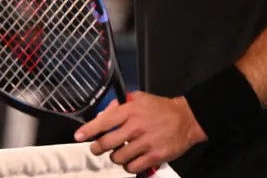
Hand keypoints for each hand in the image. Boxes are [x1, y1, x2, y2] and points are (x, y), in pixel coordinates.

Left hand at [74, 92, 205, 175]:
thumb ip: (119, 105)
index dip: (88, 131)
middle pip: (107, 143)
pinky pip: (132, 167)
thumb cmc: (161, 108)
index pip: (103, 122)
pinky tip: (131, 160)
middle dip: (97, 148)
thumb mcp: (138, 98)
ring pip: (118, 157)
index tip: (79, 136)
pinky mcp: (155, 156)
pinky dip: (128, 166)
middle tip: (97, 148)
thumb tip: (102, 116)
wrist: (187, 119)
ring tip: (119, 152)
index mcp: (130, 111)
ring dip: (115, 157)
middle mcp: (136, 127)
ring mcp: (145, 143)